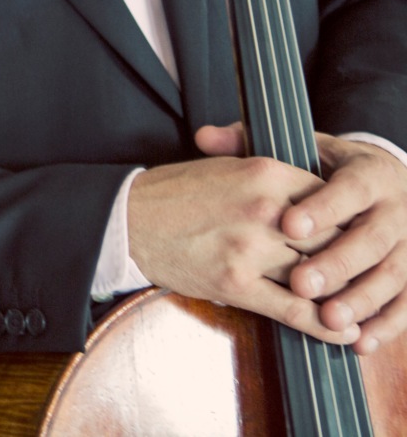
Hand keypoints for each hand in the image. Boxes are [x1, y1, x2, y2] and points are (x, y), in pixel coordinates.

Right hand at [128, 123, 348, 345]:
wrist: (126, 218)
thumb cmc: (176, 193)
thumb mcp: (227, 167)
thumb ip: (275, 181)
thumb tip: (321, 201)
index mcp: (265, 173)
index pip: (333, 201)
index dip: (351, 224)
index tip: (360, 240)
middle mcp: (264, 209)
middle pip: (335, 239)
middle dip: (354, 262)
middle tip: (371, 278)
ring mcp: (250, 248)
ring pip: (320, 276)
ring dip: (346, 297)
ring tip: (364, 309)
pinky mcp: (235, 283)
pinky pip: (294, 309)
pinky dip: (324, 324)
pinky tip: (341, 331)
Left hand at [266, 131, 406, 353]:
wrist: (389, 183)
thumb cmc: (331, 169)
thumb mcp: (301, 150)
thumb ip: (253, 143)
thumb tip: (203, 137)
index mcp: (369, 173)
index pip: (348, 190)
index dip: (322, 208)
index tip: (288, 225)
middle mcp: (396, 210)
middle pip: (370, 239)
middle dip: (337, 263)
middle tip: (301, 283)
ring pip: (392, 275)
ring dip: (361, 299)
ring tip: (329, 319)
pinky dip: (386, 324)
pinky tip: (360, 343)